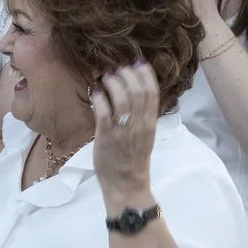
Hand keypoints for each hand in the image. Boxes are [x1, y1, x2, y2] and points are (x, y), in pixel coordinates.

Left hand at [90, 61, 161, 206]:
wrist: (127, 184)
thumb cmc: (133, 160)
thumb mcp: (143, 135)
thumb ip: (141, 116)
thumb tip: (134, 95)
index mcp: (150, 124)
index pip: (152, 93)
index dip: (146, 75)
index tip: (138, 62)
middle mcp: (139, 125)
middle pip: (138, 92)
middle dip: (128, 75)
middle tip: (118, 67)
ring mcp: (123, 131)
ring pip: (122, 100)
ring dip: (113, 83)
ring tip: (105, 76)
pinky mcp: (106, 138)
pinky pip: (104, 114)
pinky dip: (99, 99)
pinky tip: (95, 92)